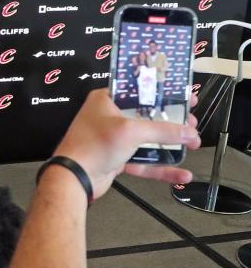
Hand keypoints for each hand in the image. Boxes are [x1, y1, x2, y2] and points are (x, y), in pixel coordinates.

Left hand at [53, 89, 200, 198]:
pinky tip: (181, 173)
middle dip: (173, 121)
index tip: (185, 95)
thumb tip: (188, 132)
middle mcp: (110, 116)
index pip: (140, 90)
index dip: (164, 93)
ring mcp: (113, 138)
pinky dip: (161, 166)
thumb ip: (162, 130)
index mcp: (107, 100)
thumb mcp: (131, 131)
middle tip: (192, 124)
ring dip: (170, 143)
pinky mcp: (117, 157)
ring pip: (147, 138)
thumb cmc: (94, 145)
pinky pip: (143, 160)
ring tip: (193, 144)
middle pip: (148, 115)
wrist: (74, 177)